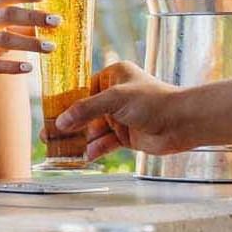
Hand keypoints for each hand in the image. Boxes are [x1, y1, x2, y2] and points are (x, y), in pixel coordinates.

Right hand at [53, 61, 186, 160]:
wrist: (183, 122)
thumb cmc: (153, 101)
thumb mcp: (114, 99)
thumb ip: (85, 110)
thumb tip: (60, 121)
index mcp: (113, 76)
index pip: (82, 89)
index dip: (65, 102)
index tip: (48, 112)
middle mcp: (116, 95)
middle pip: (85, 111)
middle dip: (68, 123)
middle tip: (48, 133)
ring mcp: (121, 116)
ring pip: (94, 128)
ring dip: (80, 138)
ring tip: (60, 148)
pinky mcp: (127, 135)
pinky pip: (106, 142)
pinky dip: (97, 148)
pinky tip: (87, 155)